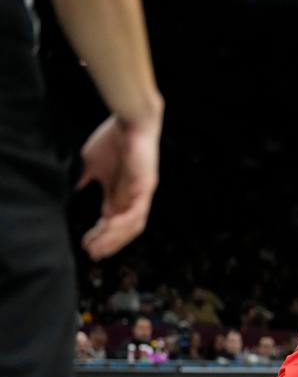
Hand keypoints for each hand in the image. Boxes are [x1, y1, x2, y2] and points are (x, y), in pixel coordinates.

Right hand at [78, 113, 161, 259]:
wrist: (129, 123)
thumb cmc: (112, 141)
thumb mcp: (92, 165)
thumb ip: (86, 179)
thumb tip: (71, 189)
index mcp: (120, 196)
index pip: (111, 223)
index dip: (100, 236)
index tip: (86, 245)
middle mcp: (132, 199)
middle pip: (123, 230)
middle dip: (108, 243)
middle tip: (92, 253)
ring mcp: (142, 195)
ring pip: (131, 226)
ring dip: (114, 238)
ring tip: (98, 247)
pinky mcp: (146, 188)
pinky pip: (137, 212)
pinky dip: (124, 223)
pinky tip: (109, 228)